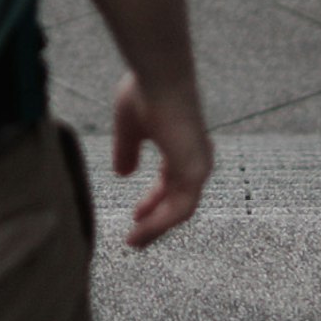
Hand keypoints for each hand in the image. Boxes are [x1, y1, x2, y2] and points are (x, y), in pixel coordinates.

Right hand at [111, 71, 212, 247]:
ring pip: (180, 210)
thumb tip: (122, 174)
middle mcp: (196, 159)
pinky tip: (140, 232)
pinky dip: (160, 223)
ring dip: (156, 229)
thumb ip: (127, 151)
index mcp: (183, 148)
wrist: (158, 77)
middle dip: (156, 221)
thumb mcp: (130, 128)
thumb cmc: (145, 93)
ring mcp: (198, 166)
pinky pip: (179, 209)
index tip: (136, 215)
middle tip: (136, 238)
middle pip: (179, 201)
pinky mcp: (194, 172)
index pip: (172, 183)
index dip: (154, 201)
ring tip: (134, 243)